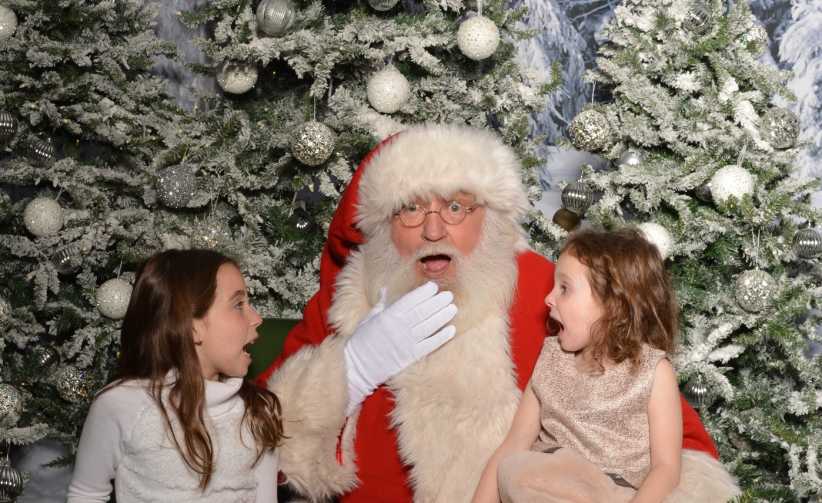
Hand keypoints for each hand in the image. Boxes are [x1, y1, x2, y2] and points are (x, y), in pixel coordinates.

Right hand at [343, 282, 456, 414]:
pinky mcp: (410, 356)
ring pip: (429, 327)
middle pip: (422, 312)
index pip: (410, 301)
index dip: (423, 293)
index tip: (433, 287)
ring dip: (442, 317)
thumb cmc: (362, 340)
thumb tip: (385, 289)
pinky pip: (429, 345)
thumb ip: (381, 304)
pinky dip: (441, 337)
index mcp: (387, 316)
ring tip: (453, 308)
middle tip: (448, 295)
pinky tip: (451, 330)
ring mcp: (406, 342)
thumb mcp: (369, 319)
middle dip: (437, 302)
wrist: (358, 366)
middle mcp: (398, 328)